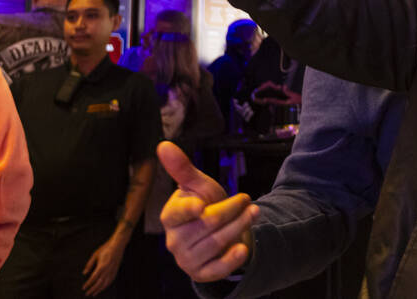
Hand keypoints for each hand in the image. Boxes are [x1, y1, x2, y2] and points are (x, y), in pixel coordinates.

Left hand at [81, 234, 126, 295]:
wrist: (118, 245)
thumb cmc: (106, 248)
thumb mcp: (95, 254)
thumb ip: (89, 264)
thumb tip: (84, 273)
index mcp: (102, 266)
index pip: (93, 278)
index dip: (88, 284)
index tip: (84, 288)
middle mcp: (107, 270)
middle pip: (99, 283)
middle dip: (93, 289)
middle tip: (87, 293)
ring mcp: (112, 271)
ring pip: (106, 283)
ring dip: (99, 289)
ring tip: (94, 293)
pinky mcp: (116, 270)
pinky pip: (111, 281)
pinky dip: (106, 286)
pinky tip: (103, 288)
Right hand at [158, 140, 258, 281]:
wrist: (218, 231)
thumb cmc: (205, 204)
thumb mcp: (198, 185)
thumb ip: (182, 168)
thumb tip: (163, 144)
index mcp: (170, 216)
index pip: (177, 213)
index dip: (189, 209)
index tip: (201, 205)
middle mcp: (174, 240)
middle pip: (206, 224)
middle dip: (231, 210)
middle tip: (247, 199)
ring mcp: (186, 259)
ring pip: (216, 243)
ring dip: (239, 226)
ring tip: (253, 212)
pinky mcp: (201, 273)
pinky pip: (216, 270)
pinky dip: (231, 260)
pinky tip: (242, 248)